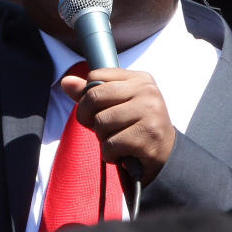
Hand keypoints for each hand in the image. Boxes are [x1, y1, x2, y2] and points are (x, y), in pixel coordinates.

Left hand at [61, 68, 176, 183]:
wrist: (166, 155)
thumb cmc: (136, 127)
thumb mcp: (115, 106)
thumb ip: (91, 93)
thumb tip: (65, 81)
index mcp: (139, 79)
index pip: (96, 76)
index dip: (87, 97)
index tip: (96, 111)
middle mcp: (147, 91)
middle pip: (94, 97)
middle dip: (89, 118)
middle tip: (101, 129)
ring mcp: (149, 113)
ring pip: (101, 123)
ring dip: (103, 139)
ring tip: (117, 141)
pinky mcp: (147, 136)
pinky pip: (110, 145)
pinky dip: (110, 154)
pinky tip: (122, 154)